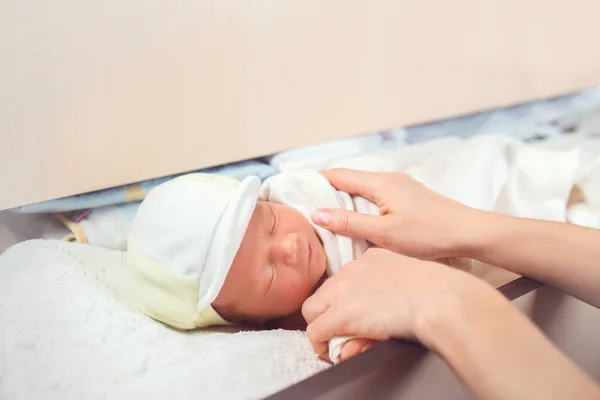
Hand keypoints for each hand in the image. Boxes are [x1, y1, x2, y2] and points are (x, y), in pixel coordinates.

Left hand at [302, 248, 489, 360]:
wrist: (440, 298)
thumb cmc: (439, 291)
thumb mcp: (410, 276)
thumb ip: (393, 285)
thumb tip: (378, 310)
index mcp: (370, 258)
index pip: (345, 278)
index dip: (345, 298)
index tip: (353, 312)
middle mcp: (352, 269)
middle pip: (323, 291)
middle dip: (326, 312)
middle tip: (336, 330)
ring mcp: (343, 291)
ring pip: (312, 309)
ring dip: (320, 328)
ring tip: (330, 343)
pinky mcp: (342, 314)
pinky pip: (315, 331)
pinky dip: (319, 344)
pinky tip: (329, 353)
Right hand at [313, 169, 480, 261]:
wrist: (469, 233)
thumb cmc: (428, 234)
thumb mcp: (384, 233)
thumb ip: (350, 222)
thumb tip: (317, 213)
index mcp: (381, 183)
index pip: (339, 175)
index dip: (316, 180)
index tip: (297, 187)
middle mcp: (389, 179)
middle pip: (350, 179)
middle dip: (328, 189)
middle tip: (308, 203)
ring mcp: (401, 186)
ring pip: (364, 187)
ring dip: (345, 196)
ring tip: (328, 212)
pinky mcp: (409, 197)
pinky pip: (376, 195)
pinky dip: (361, 202)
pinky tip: (359, 217)